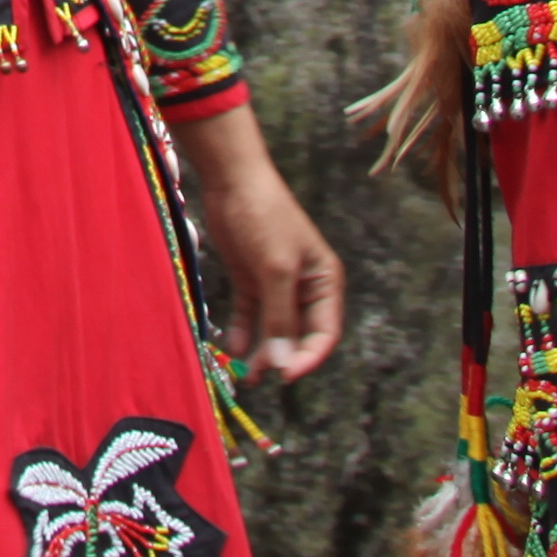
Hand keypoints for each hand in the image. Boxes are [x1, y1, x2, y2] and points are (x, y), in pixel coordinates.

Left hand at [173, 113, 345, 381]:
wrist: (231, 180)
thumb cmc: (265, 218)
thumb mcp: (276, 269)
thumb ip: (280, 317)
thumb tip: (284, 362)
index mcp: (325, 282)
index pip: (324, 333)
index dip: (308, 358)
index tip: (286, 376)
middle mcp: (304, 287)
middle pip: (298, 335)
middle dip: (281, 357)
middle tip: (258, 376)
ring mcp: (276, 284)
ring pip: (273, 329)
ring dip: (261, 352)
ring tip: (244, 374)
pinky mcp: (250, 279)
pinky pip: (250, 315)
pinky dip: (242, 332)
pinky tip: (232, 346)